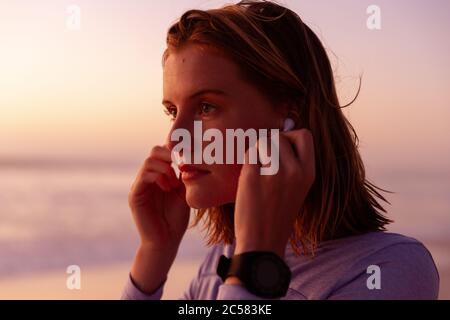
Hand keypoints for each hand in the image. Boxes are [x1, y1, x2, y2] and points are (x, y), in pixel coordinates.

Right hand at [128, 145, 189, 250]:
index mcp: (159, 175)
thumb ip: (184, 175)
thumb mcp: (184, 193)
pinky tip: (169, 188)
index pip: (163, 152)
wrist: (166, 241)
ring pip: (149, 161)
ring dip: (165, 168)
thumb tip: (190, 158)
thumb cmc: (177, 219)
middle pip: (154, 151)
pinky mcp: (135, 195)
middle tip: (181, 166)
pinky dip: (158, 177)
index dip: (175, 151)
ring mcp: (140, 185)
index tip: (188, 159)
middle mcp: (147, 177)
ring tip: (175, 183)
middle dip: (169, 154)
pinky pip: (144, 176)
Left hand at [233, 129, 314, 257]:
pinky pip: (249, 154)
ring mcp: (274, 173)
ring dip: (258, 153)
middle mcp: (294, 171)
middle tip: (266, 166)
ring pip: (263, 142)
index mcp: (308, 173)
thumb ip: (293, 164)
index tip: (282, 150)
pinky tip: (250, 179)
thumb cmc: (277, 214)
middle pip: (280, 136)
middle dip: (270, 146)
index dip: (291, 137)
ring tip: (258, 174)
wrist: (263, 241)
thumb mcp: (297, 188)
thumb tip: (280, 135)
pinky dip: (248, 162)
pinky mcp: (253, 176)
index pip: (305, 135)